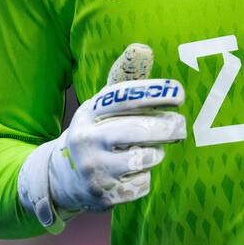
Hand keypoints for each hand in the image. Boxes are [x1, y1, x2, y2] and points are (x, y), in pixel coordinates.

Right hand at [18, 43, 186, 227]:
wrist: (62, 178)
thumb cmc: (95, 133)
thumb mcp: (100, 107)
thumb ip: (124, 82)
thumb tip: (142, 49)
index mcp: (87, 113)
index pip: (124, 97)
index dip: (154, 93)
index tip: (179, 93)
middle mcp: (87, 140)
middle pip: (139, 130)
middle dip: (168, 127)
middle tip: (181, 126)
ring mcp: (94, 170)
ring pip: (144, 158)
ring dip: (155, 154)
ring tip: (152, 151)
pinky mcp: (105, 195)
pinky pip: (142, 184)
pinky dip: (145, 178)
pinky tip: (135, 173)